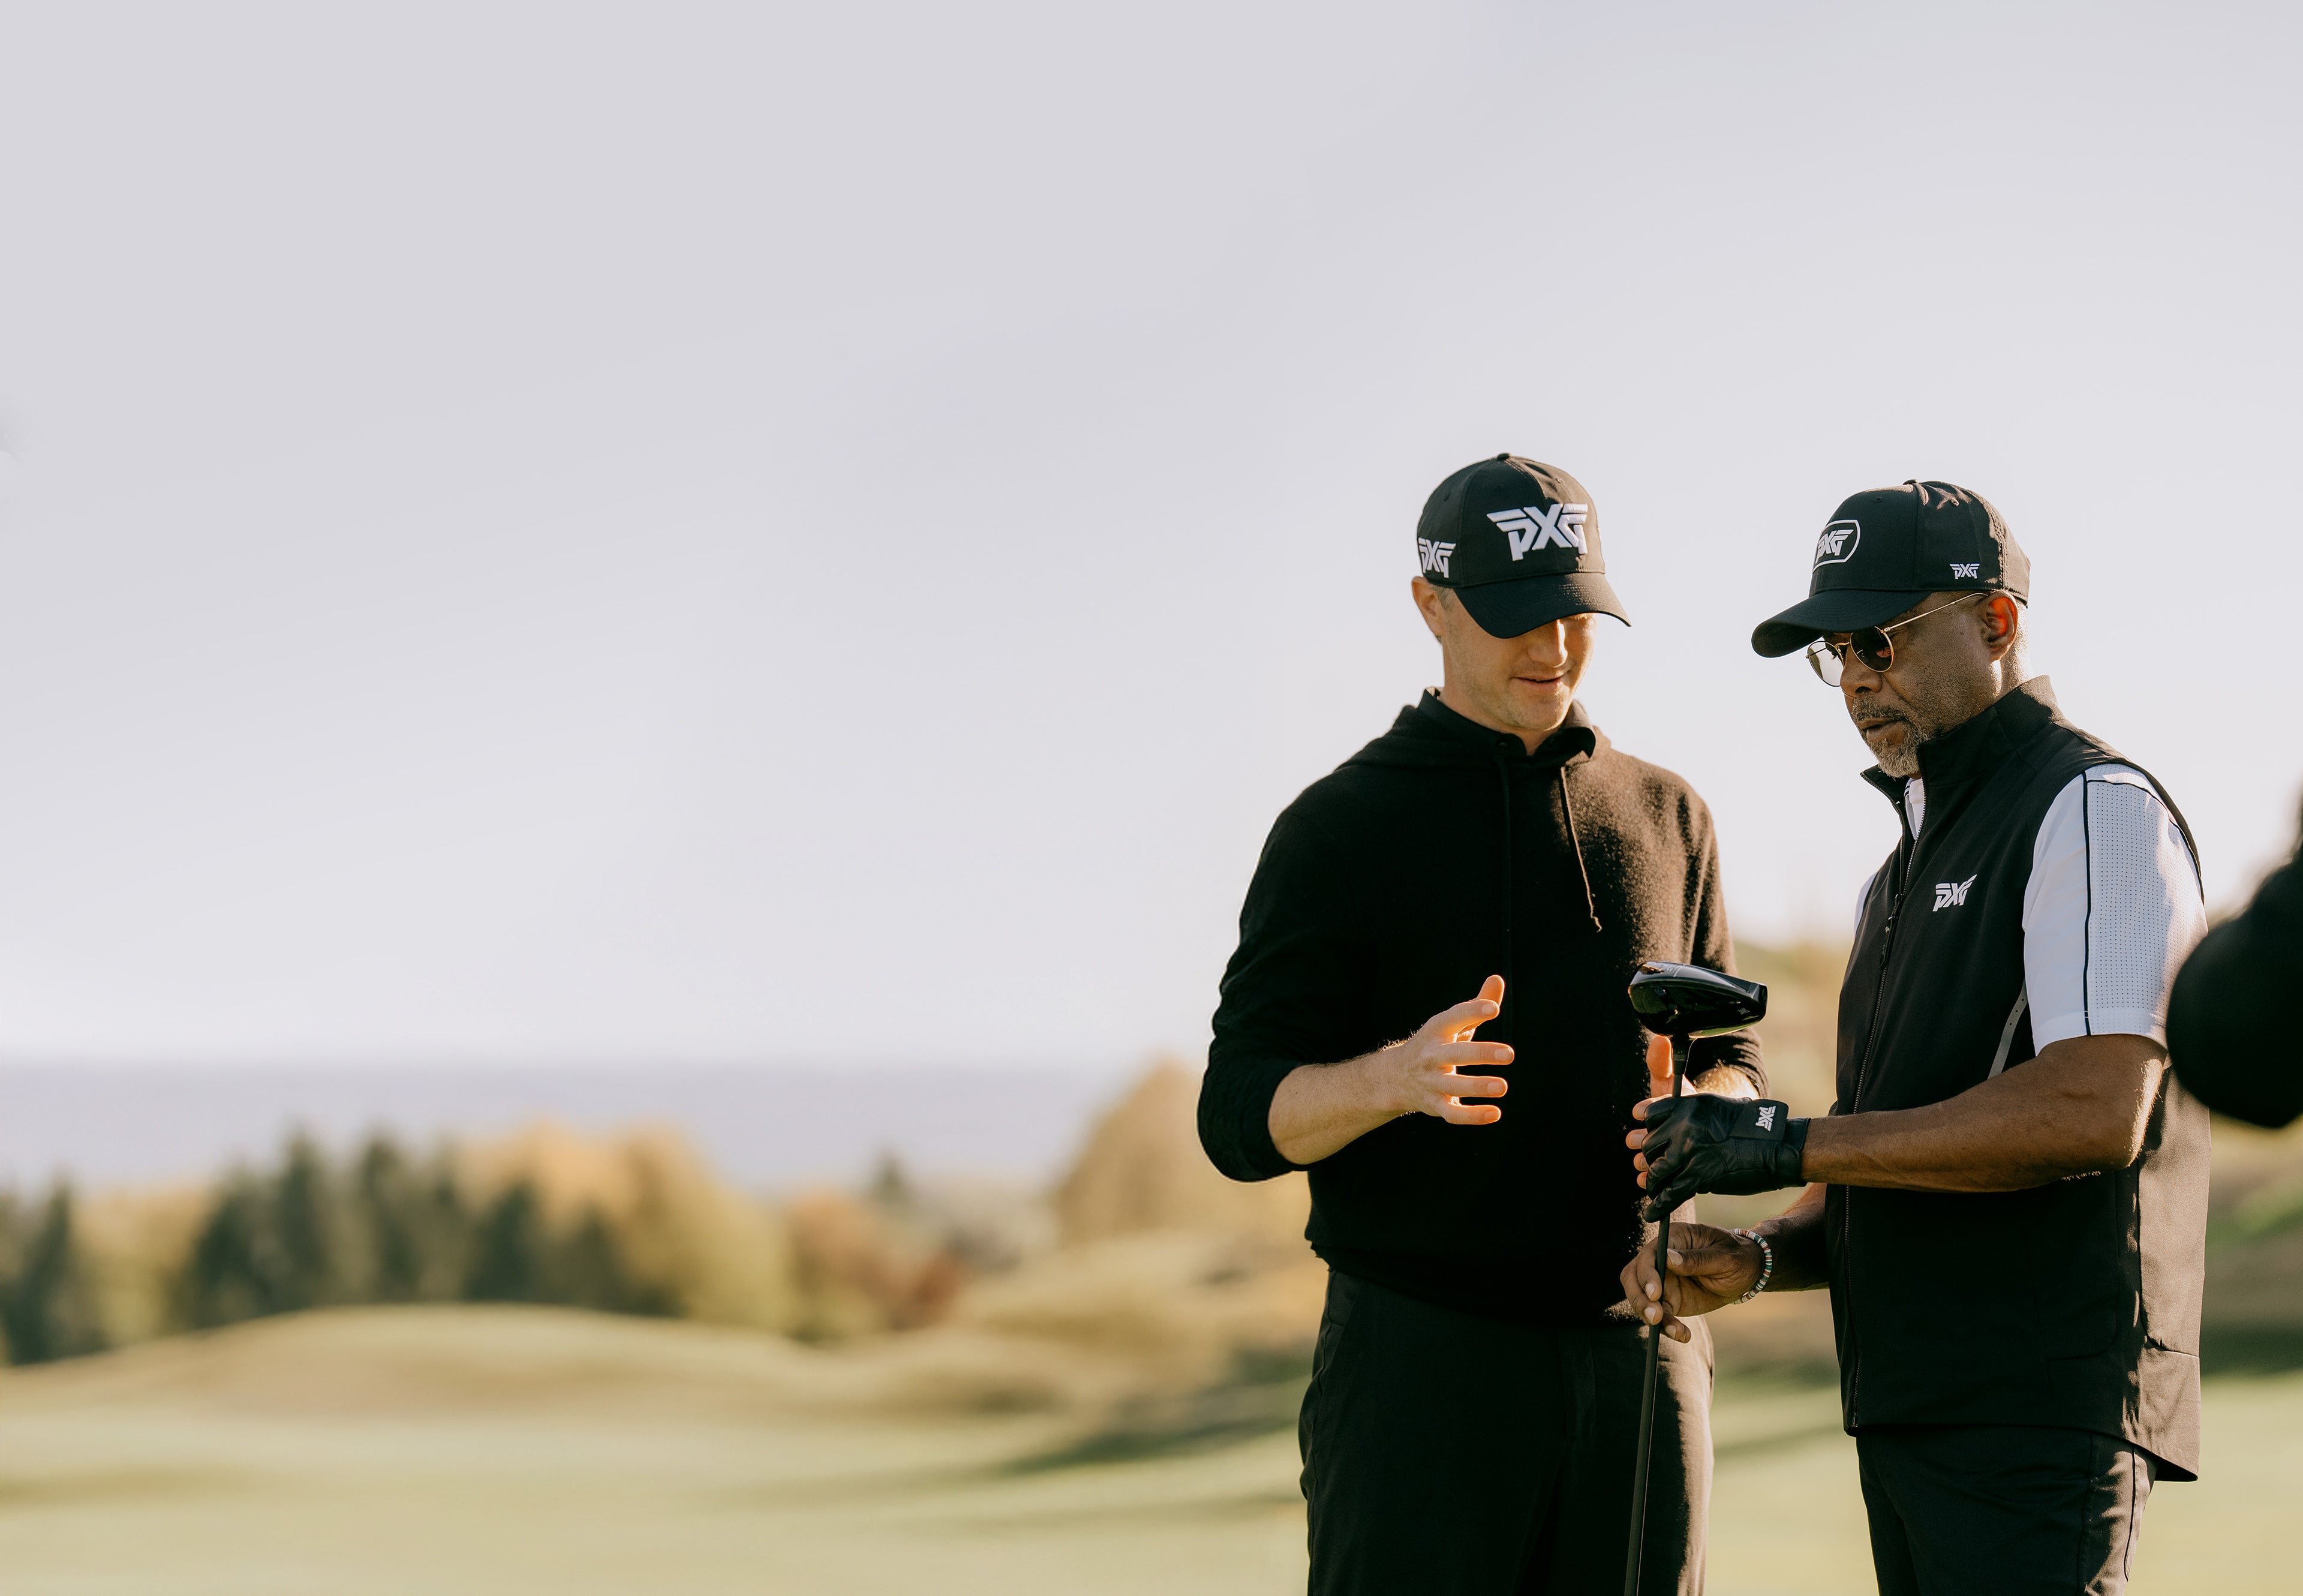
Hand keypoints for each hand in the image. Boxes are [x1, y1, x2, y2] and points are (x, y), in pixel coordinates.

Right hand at [1377, 975, 1513, 1124]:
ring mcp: (1432, 1082)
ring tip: (1503, 1086)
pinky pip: (1452, 1114)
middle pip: (1456, 1053)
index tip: (1493, 1009)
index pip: (1453, 1018)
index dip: (1472, 1012)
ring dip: (1477, 1087)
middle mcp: (1431, 1055)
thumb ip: (1477, 1005)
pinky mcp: (1435, 1105)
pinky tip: (1495, 1113)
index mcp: (1437, 1030)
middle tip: (1510, 1054)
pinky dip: (1472, 1116)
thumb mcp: (1451, 1024)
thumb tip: (1497, 979)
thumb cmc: (1436, 1045)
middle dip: (1482, 1053)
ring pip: (1454, 1086)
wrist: (1396, 1077)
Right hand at [1618, 1222, 1761, 1342]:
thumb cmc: (1738, 1257)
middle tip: (1655, 1317)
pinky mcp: (1670, 1299)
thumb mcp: (1724, 1257)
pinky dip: (1666, 1327)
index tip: (1656, 1294)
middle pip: (1634, 1276)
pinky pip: (1660, 1314)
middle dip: (1639, 1297)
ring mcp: (1664, 1279)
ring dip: (1648, 1315)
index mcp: (1674, 1238)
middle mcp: (1662, 1258)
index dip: (1647, 1274)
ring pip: (1641, 1297)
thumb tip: (1668, 1258)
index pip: (1649, 1254)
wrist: (1748, 1272)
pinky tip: (1683, 1335)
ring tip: (1673, 1331)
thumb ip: (1697, 1259)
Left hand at [1630, 1094, 1807, 1217]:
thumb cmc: (1753, 1127)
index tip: (1650, 1138)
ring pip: (1656, 1170)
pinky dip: (1658, 1206)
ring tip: (1652, 1188)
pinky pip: (1669, 1194)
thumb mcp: (1717, 1109)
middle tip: (1651, 1167)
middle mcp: (1685, 1126)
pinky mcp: (1699, 1176)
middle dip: (1650, 1158)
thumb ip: (1692, 1115)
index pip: (1650, 1116)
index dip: (1649, 1130)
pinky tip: (1651, 1213)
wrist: (1778, 1146)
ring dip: (1653, 1182)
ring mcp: (1690, 1151)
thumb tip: (1670, 1128)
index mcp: (1688, 1105)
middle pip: (1650, 1144)